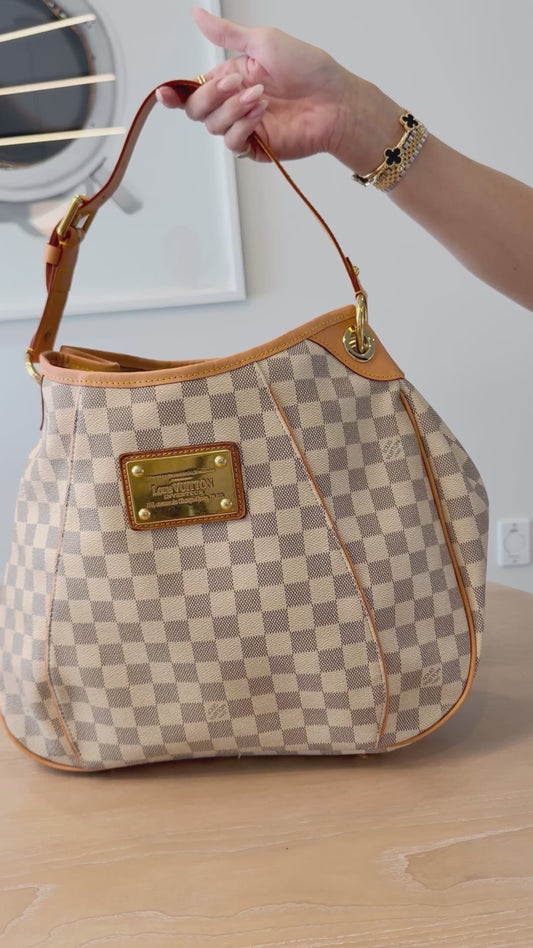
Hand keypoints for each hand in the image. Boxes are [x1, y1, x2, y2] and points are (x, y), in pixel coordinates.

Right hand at [156, 7, 359, 162]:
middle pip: (196, 110)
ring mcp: (245, 126)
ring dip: (233, 109)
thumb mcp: (264, 41)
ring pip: (212, 125)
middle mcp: (234, 103)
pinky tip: (262, 114)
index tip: (166, 93)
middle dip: (211, 96)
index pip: (193, 88)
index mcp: (232, 77)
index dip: (175, 93)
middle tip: (237, 84)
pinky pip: (232, 142)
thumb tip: (197, 14)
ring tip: (261, 97)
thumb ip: (226, 34)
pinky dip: (242, 126)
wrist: (335, 101)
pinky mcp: (256, 146)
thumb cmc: (309, 68)